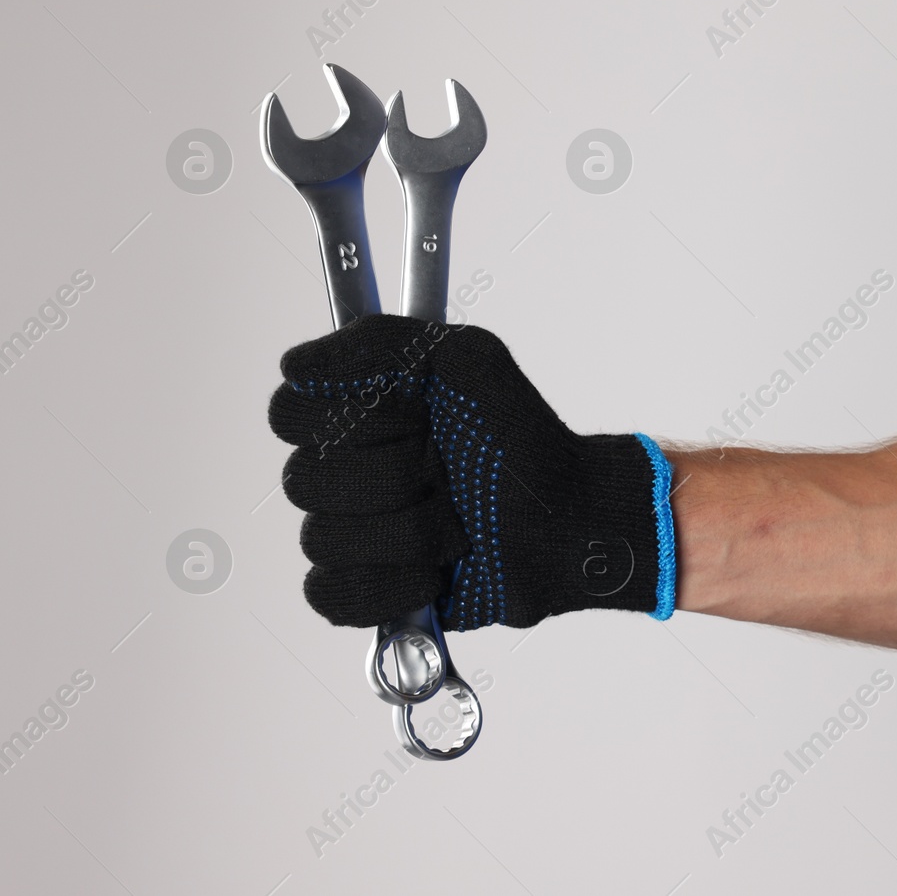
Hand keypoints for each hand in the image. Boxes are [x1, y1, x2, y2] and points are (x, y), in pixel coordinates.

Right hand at [267, 315, 674, 629]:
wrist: (565, 520)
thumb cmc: (520, 439)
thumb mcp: (469, 362)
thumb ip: (383, 343)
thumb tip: (297, 364)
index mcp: (354, 412)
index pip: (289, 412)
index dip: (353, 417)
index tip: (415, 413)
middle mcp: (342, 469)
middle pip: (305, 480)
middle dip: (395, 477)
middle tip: (446, 472)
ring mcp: (349, 532)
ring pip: (324, 538)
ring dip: (408, 532)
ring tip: (456, 525)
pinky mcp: (364, 589)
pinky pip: (330, 594)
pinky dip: (388, 585)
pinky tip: (434, 573)